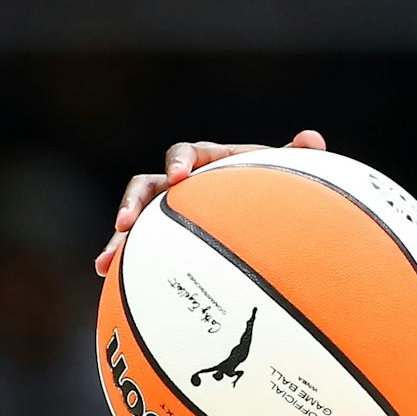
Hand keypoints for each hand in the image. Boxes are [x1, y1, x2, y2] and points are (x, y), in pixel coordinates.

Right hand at [92, 129, 326, 275]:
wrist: (266, 215)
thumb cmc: (274, 189)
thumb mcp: (286, 174)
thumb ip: (298, 158)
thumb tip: (312, 140)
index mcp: (209, 161)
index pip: (188, 153)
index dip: (179, 162)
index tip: (180, 177)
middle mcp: (180, 184)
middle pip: (147, 184)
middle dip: (134, 201)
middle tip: (126, 221)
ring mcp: (166, 210)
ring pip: (134, 217)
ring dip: (117, 235)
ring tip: (105, 260)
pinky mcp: (159, 236)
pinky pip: (135, 244)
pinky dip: (119, 256)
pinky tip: (104, 275)